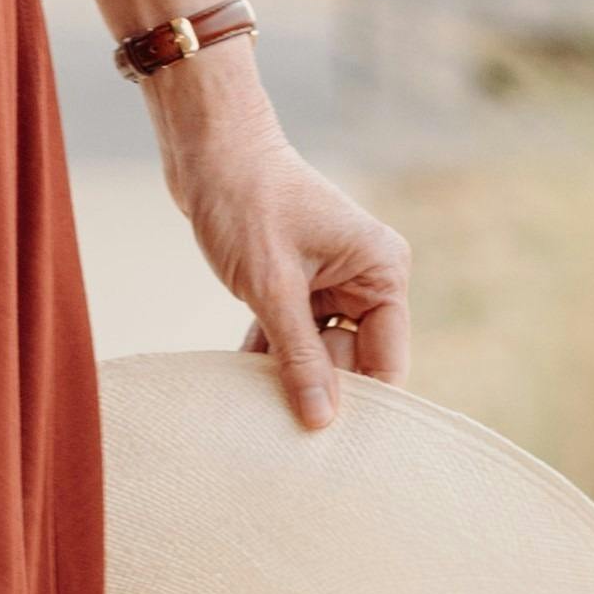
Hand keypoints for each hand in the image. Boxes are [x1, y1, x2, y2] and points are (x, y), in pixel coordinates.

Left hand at [151, 75, 410, 431]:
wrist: (208, 149)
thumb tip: (322, 421)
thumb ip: (299, 357)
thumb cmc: (247, 203)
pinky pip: (292, 336)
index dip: (361, 403)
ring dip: (286, 375)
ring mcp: (333, 282)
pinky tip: (242, 383)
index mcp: (382, 272)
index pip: (386, 360)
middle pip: (353, 361)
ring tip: (256, 410)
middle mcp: (368, 278)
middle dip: (317, 389)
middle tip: (278, 426)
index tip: (328, 443)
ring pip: (317, 353)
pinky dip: (268, 355)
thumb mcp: (273, 288)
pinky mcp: (299, 284)